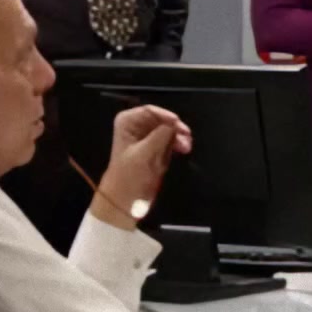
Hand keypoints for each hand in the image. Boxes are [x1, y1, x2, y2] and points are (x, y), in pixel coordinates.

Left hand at [93, 106, 191, 228]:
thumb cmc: (128, 176)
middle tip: (186, 136)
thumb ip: (160, 136)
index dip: (166, 116)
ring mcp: (147, 138)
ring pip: (168, 130)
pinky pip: (170, 140)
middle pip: (161, 119)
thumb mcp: (143, 154)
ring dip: (178, 137)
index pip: (150, 111)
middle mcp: (137, 127)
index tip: (178, 124)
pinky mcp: (155, 150)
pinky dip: (177, 144)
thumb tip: (174, 124)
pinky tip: (184, 149)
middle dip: (174, 127)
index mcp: (127, 122)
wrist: (125, 200)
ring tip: (186, 147)